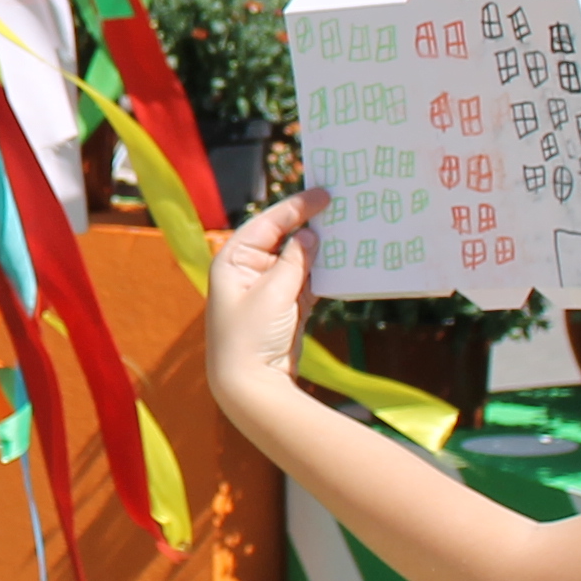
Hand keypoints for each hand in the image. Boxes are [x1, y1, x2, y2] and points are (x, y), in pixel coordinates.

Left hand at [202, 188, 329, 392]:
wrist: (250, 387)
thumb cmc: (250, 337)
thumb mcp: (273, 294)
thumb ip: (294, 261)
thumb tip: (311, 235)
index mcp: (232, 260)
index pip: (266, 223)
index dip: (295, 206)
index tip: (323, 192)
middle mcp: (247, 271)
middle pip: (283, 238)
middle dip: (310, 223)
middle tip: (340, 204)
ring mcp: (267, 289)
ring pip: (298, 259)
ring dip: (320, 248)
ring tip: (348, 228)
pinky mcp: (285, 307)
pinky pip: (307, 281)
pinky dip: (324, 273)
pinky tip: (345, 261)